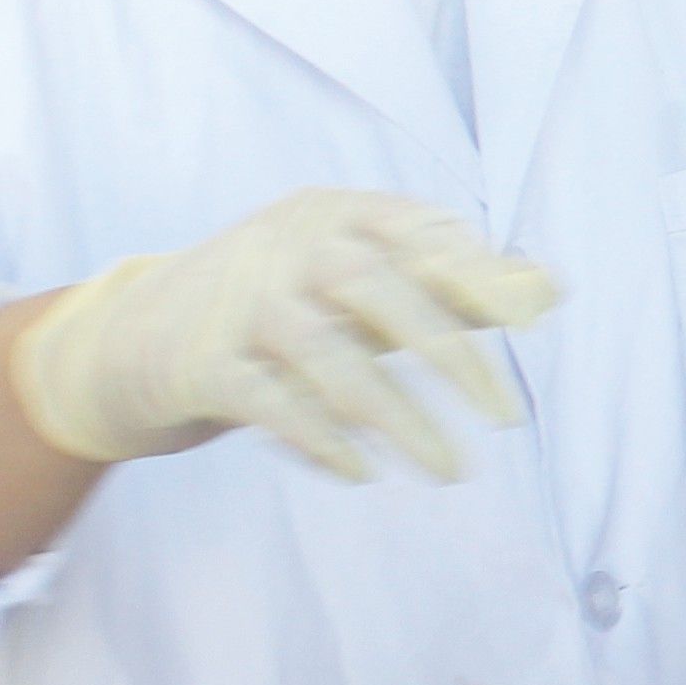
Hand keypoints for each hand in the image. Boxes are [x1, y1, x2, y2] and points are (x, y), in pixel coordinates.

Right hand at [9, 189, 558, 480]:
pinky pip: (270, 405)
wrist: (136, 337)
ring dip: (399, 420)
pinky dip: (323, 441)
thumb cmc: (281, 305)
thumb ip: (447, 283)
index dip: (473, 269)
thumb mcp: (359, 278)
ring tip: (452, 470)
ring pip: (329, 357)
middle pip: (379, 287)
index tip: (529, 321)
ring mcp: (238, 303)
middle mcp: (286, 245)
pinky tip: (363, 471)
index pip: (414, 230)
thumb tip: (549, 288)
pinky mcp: (201, 364)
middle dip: (452, 354)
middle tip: (510, 418)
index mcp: (332, 212)